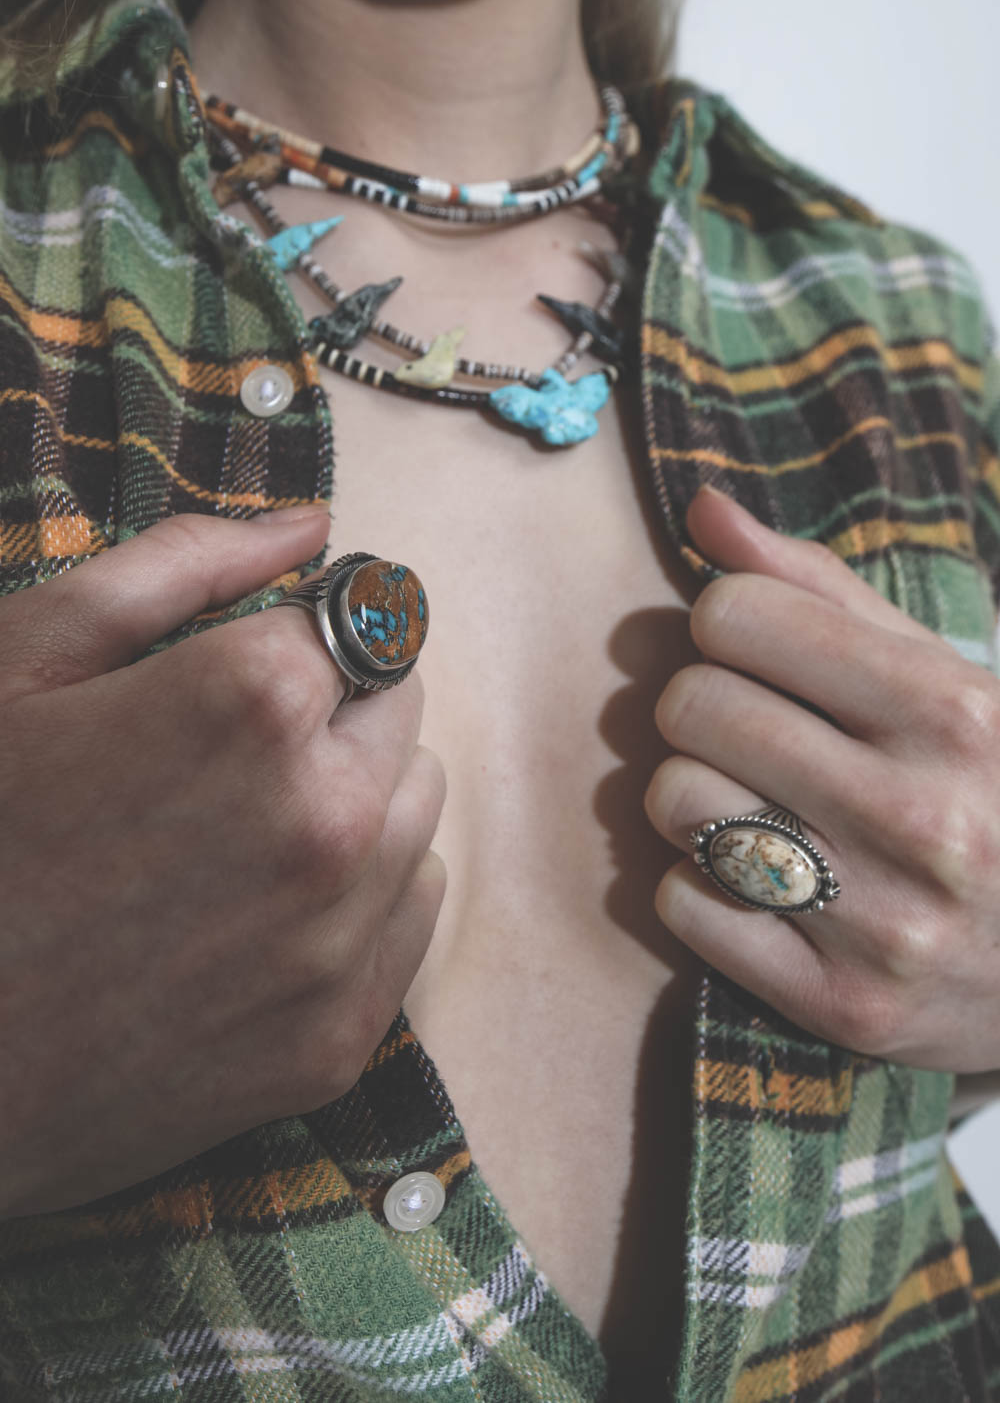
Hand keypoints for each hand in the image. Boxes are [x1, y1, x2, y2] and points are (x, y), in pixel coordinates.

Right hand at [0, 511, 445, 1217]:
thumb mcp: (22, 663)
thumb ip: (180, 566)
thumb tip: (310, 527)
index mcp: (250, 705)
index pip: (354, 622)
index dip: (288, 639)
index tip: (236, 668)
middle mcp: (325, 821)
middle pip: (399, 710)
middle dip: (329, 712)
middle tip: (219, 756)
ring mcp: (336, 942)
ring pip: (417, 809)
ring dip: (354, 797)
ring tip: (235, 833)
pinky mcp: (336, 1038)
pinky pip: (415, 910)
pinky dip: (363, 892)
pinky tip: (263, 910)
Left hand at [645, 485, 999, 1071]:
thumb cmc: (995, 789)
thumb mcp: (941, 677)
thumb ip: (818, 590)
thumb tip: (702, 509)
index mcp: (952, 712)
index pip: (736, 616)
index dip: (727, 625)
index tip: (755, 651)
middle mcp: (921, 816)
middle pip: (692, 707)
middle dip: (699, 706)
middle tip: (740, 727)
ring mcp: (884, 921)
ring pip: (676, 802)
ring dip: (690, 793)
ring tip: (745, 799)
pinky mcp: (842, 1004)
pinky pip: (683, 905)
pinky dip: (698, 885)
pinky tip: (752, 880)